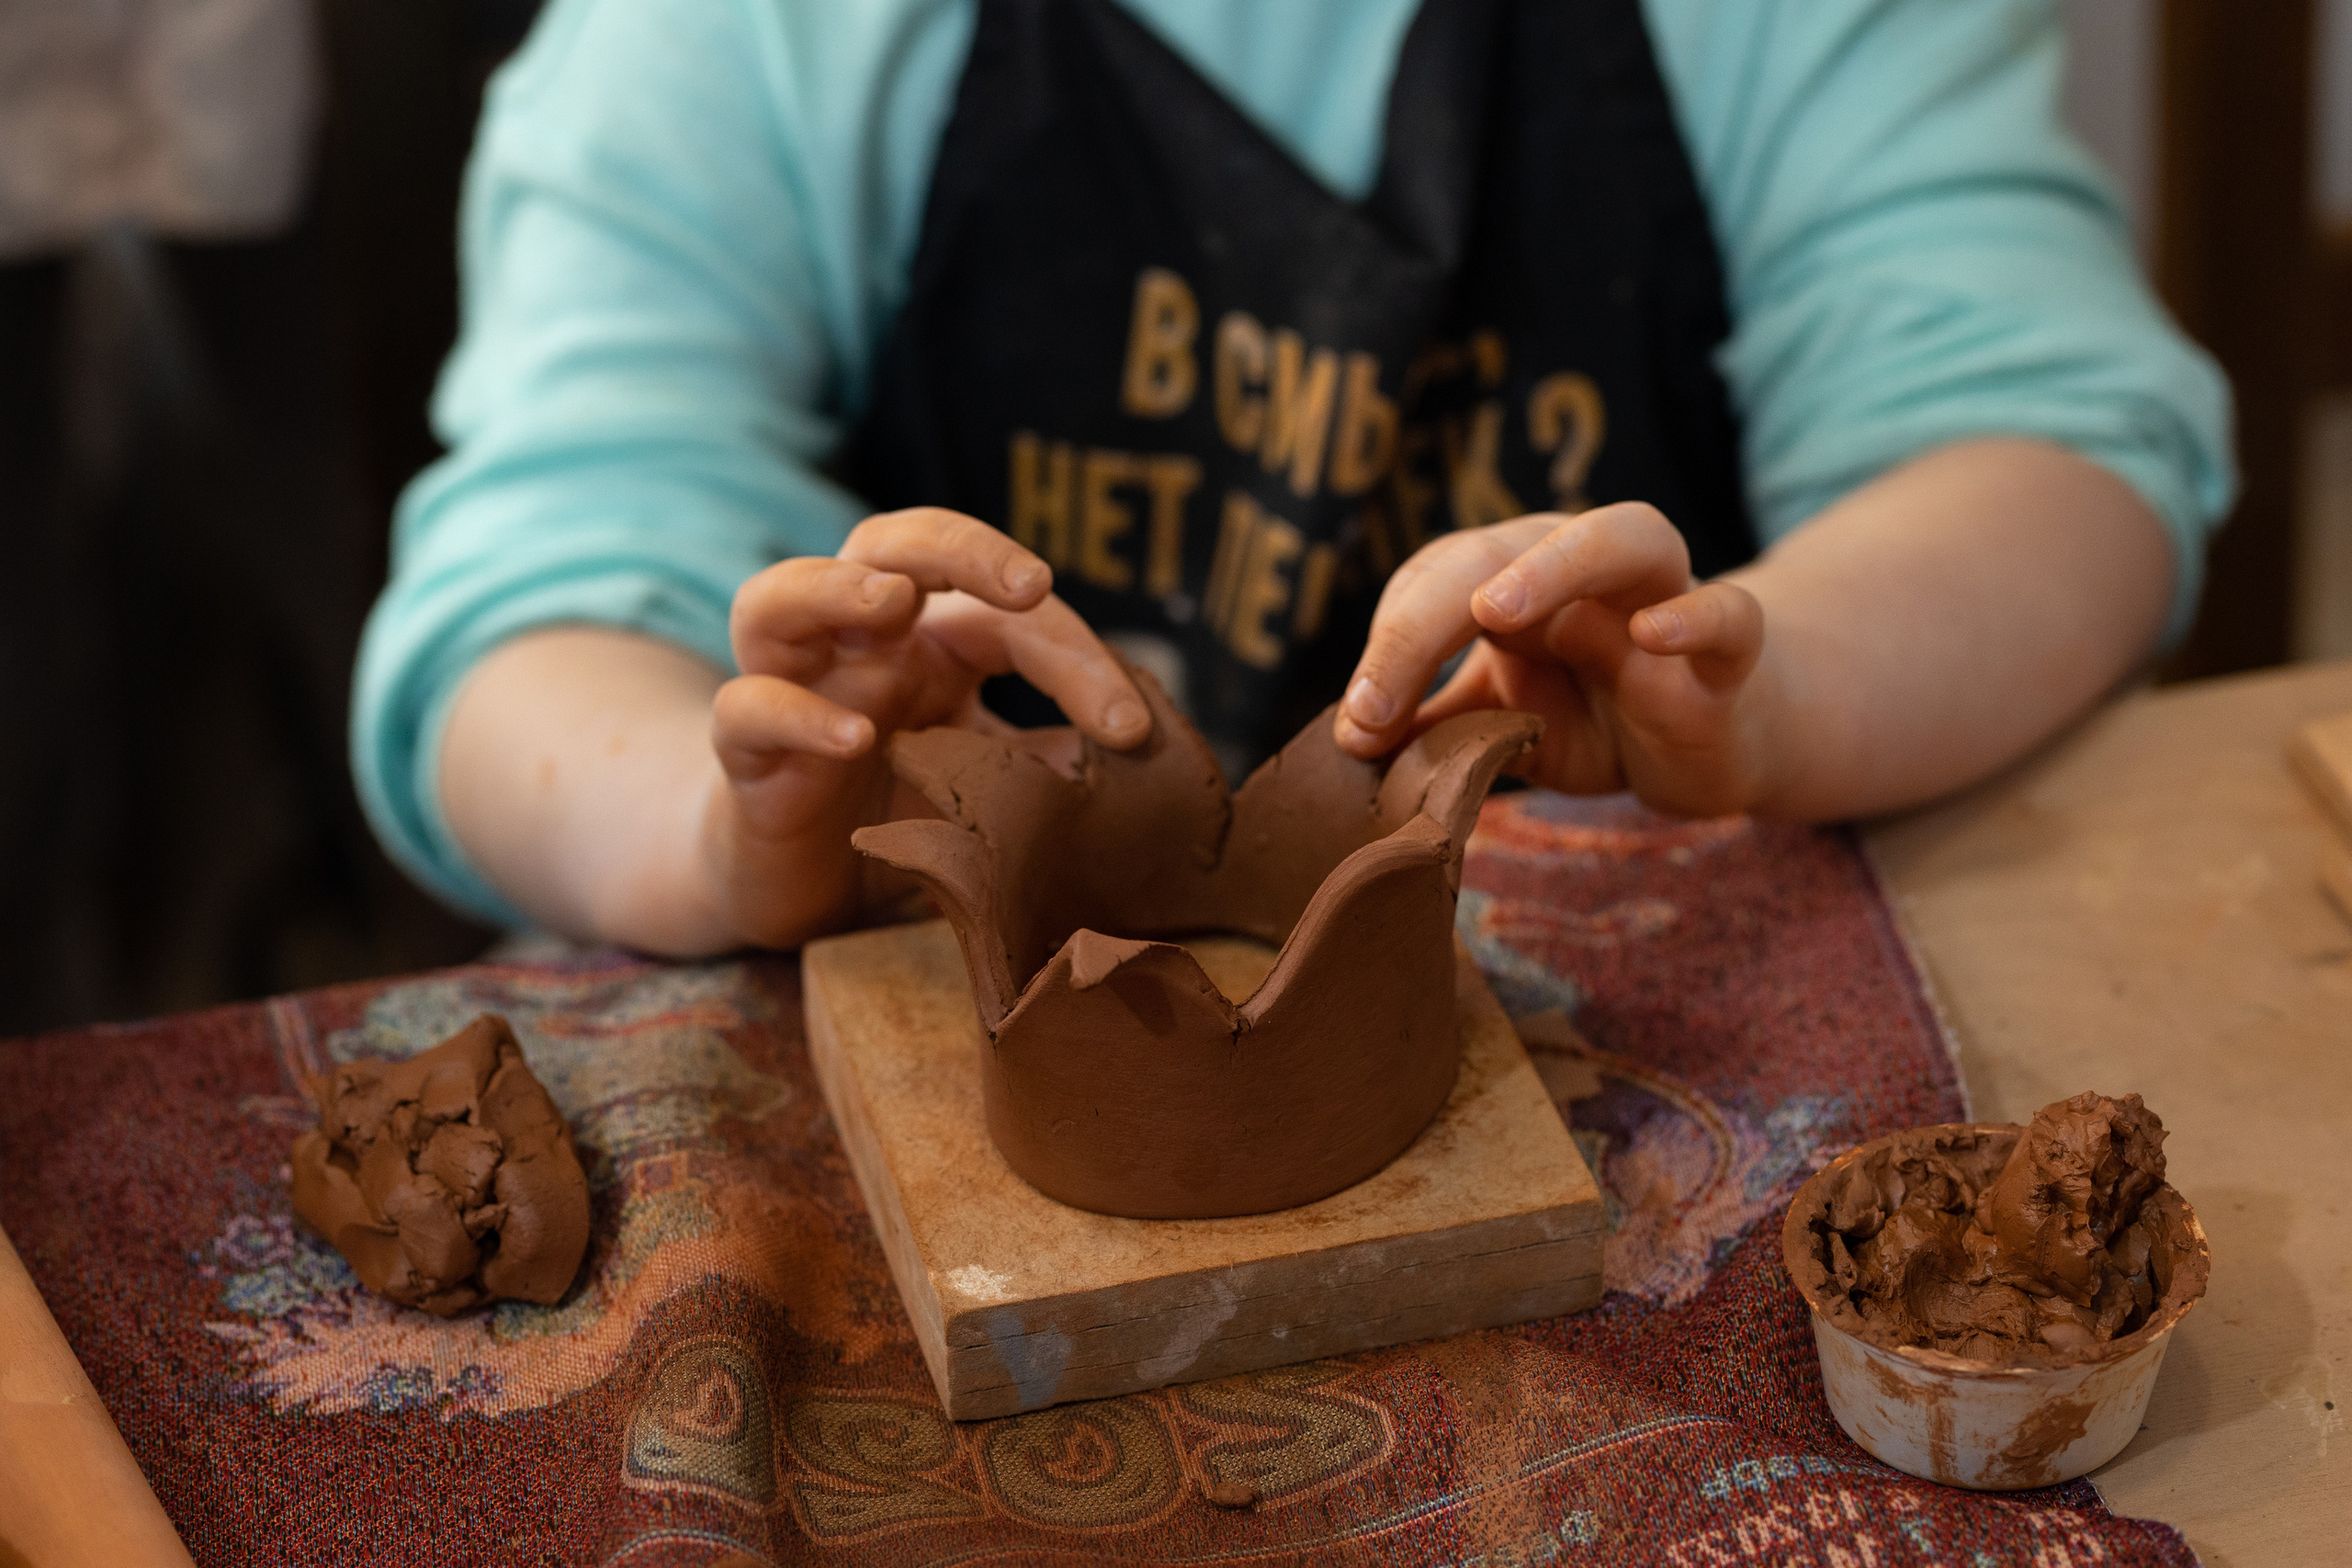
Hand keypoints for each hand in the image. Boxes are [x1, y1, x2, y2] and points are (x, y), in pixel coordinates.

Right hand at [705, 508, 1149, 945]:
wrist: (798, 889)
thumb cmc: (897, 817)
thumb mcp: (992, 792)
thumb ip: (1048, 765)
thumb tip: (1143, 761)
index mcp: (930, 645)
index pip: (1004, 614)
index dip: (1073, 654)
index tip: (1131, 730)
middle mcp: (857, 646)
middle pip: (887, 546)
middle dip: (958, 547)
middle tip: (1028, 582)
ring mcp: (792, 688)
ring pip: (776, 597)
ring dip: (835, 586)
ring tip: (892, 602)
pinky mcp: (744, 757)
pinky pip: (747, 711)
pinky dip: (796, 713)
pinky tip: (853, 736)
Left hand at [1332, 503, 1776, 816]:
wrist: (1706, 746)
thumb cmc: (1593, 719)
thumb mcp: (1497, 729)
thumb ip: (1430, 728)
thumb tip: (1346, 741)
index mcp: (1514, 580)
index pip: (1434, 582)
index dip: (1387, 649)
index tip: (1357, 729)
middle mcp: (1582, 570)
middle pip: (1499, 551)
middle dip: (1424, 618)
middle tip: (1375, 701)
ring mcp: (1661, 599)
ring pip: (1625, 537)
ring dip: (1552, 563)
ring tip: (1492, 607)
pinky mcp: (1730, 651)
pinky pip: (1728, 612)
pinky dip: (1695, 615)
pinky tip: (1652, 635)